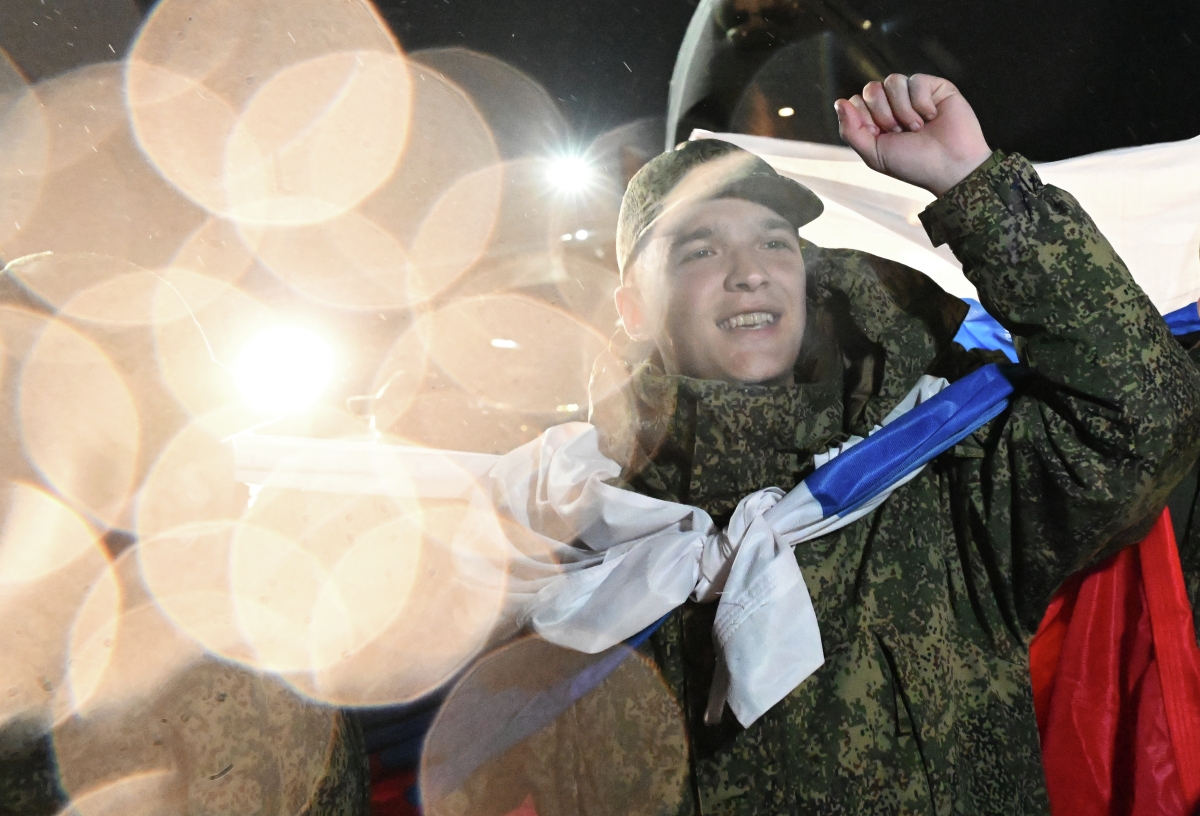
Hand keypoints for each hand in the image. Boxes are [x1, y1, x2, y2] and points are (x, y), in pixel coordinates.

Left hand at [835, 74, 992, 196]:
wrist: (950, 166)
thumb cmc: (913, 164)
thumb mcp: (874, 154)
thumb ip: (851, 130)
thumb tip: (839, 102)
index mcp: (876, 120)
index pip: (856, 102)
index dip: (865, 119)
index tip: (882, 137)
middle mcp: (893, 105)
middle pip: (871, 89)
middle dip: (884, 115)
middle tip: (901, 133)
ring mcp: (913, 94)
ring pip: (892, 81)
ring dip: (903, 110)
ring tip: (918, 127)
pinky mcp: (934, 86)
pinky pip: (915, 80)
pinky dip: (922, 103)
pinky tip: (932, 116)